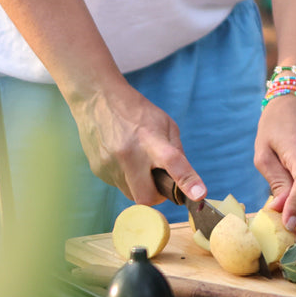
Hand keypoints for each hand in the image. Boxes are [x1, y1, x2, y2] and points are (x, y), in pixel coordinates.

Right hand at [70, 80, 205, 205]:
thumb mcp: (165, 124)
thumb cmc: (137, 111)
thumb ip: (176, 152)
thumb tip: (183, 180)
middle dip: (157, 196)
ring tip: (138, 162)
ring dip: (140, 186)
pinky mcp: (98, 171)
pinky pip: (118, 185)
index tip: (198, 194)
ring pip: (131, 194)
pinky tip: (123, 158)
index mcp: (150, 139)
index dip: (187, 180)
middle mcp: (128, 154)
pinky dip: (126, 178)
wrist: (97, 100)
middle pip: (147, 196)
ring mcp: (110, 165)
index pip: (172, 162)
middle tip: (160, 182)